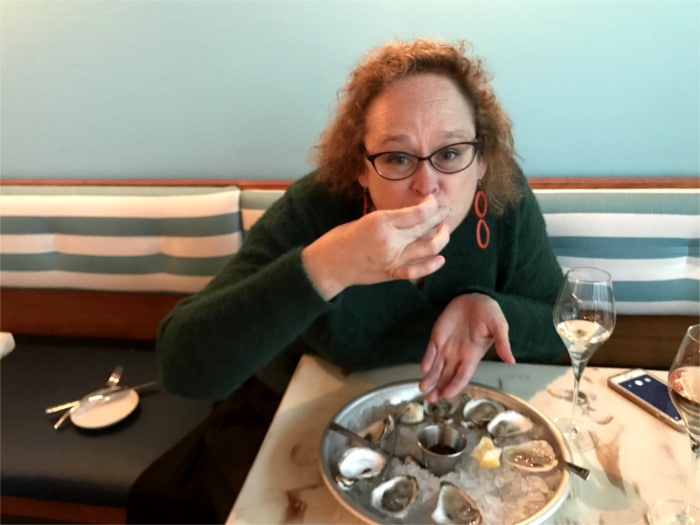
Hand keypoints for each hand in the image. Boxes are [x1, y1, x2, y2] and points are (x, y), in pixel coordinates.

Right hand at [302, 195, 449, 298]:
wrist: (329, 264)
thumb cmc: (343, 238)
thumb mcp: (366, 219)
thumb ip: (391, 218)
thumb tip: (415, 213)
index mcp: (382, 222)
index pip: (418, 213)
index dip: (432, 205)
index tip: (434, 200)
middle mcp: (390, 241)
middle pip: (425, 228)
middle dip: (440, 218)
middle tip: (445, 210)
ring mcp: (392, 259)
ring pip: (428, 248)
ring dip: (441, 238)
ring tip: (444, 230)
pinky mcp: (392, 273)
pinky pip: (418, 271)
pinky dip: (431, 265)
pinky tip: (440, 258)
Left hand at [419, 293, 514, 401]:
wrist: (476, 297)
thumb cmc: (489, 312)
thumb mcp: (499, 326)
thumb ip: (502, 343)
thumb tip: (511, 361)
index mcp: (473, 355)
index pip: (462, 376)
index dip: (454, 386)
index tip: (446, 394)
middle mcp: (458, 355)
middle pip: (447, 376)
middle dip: (438, 388)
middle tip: (430, 399)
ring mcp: (447, 347)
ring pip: (436, 368)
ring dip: (430, 379)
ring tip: (422, 389)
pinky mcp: (437, 337)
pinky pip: (430, 352)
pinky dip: (426, 360)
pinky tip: (423, 368)